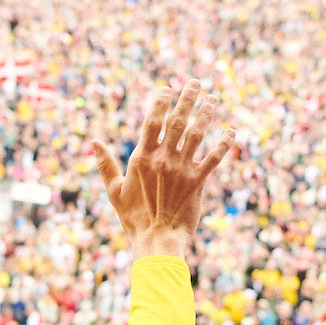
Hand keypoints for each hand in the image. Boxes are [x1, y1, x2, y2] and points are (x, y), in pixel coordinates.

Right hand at [88, 77, 237, 260]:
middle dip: (187, 99)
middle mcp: (162, 159)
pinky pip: (214, 158)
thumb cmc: (133, 219)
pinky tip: (231, 132)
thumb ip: (105, 164)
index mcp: (141, 158)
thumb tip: (94, 142)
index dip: (160, 102)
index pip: (151, 121)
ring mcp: (181, 170)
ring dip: (206, 114)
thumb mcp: (114, 191)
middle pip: (176, 121)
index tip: (167, 88)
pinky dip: (224, 144)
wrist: (156, 241)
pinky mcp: (198, 183)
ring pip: (197, 134)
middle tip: (195, 83)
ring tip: (212, 99)